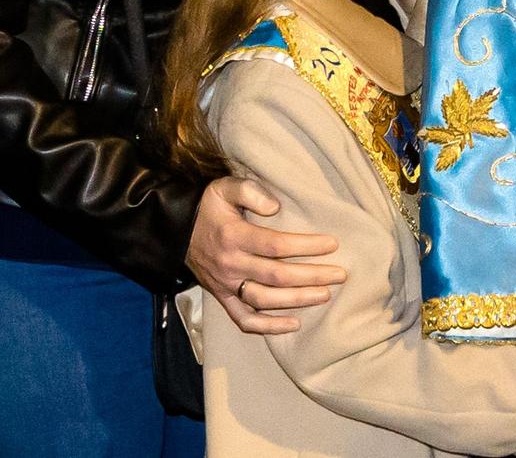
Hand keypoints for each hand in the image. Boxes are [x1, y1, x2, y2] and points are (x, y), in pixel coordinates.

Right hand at [186, 176, 345, 334]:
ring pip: (265, 300)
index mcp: (233, 236)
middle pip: (277, 276)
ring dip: (297, 300)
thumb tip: (275, 207)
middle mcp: (230, 264)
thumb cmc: (208, 206)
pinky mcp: (222, 298)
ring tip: (325, 295)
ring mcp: (225, 285)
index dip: (306, 246)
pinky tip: (294, 324)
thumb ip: (249, 190)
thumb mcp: (224, 187)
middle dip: (312, 276)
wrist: (175, 230)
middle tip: (340, 274)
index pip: (276, 245)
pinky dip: (269, 327)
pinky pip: (244, 320)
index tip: (332, 244)